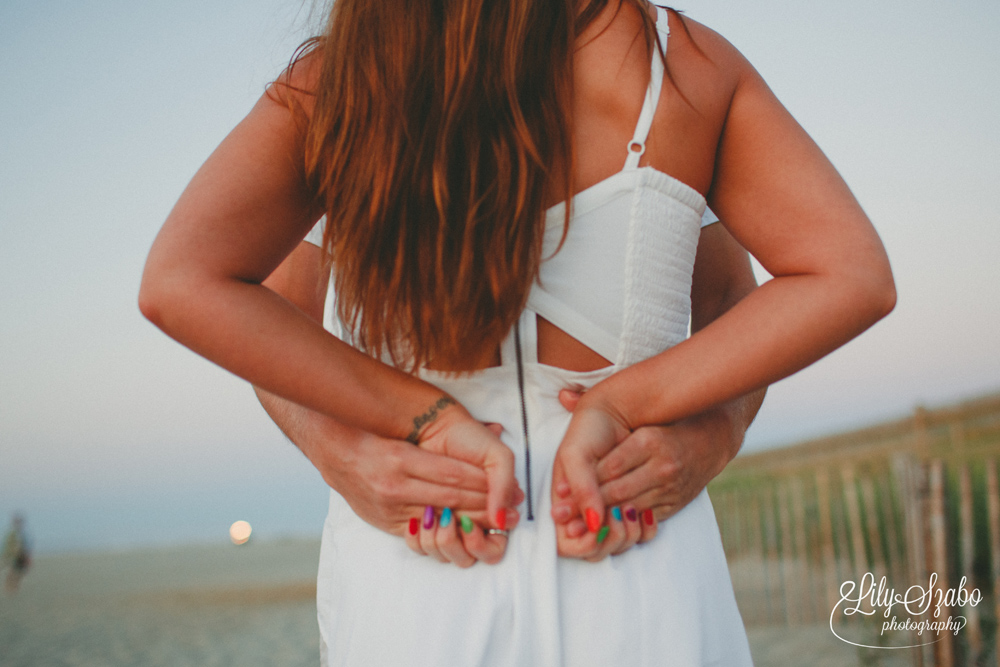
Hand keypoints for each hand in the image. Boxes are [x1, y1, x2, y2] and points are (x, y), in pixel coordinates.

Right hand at [282, 401, 522, 566]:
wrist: (333, 450)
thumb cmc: (375, 434)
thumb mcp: (408, 429)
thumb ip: (450, 434)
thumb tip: (498, 429)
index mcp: (399, 458)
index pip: (453, 475)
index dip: (482, 483)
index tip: (505, 487)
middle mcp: (392, 486)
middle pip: (450, 499)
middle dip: (484, 506)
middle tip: (511, 511)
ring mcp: (386, 508)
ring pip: (439, 519)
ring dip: (470, 521)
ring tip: (495, 521)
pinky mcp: (384, 522)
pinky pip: (422, 531)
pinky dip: (447, 530)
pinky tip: (465, 529)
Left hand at [552, 389, 737, 560]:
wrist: (711, 436)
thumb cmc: (663, 422)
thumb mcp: (636, 414)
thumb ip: (597, 406)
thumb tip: (563, 396)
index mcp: (650, 440)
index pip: (608, 468)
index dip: (582, 483)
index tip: (559, 493)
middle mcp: (664, 465)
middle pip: (616, 491)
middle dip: (587, 506)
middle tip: (562, 518)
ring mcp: (673, 487)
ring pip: (629, 508)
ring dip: (602, 518)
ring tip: (577, 527)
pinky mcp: (677, 503)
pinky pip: (646, 517)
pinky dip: (625, 521)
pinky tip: (606, 525)